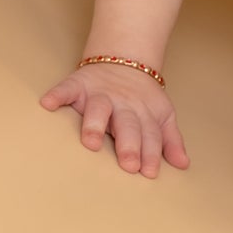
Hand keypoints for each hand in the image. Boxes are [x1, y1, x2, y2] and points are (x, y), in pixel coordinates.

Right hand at [39, 64, 189, 177]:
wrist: (124, 60)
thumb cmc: (141, 99)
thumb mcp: (161, 116)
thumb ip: (170, 140)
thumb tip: (183, 165)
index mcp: (144, 113)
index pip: (149, 134)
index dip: (150, 152)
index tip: (149, 172)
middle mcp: (123, 104)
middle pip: (127, 125)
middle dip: (129, 144)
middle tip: (129, 163)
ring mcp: (100, 94)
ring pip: (98, 108)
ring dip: (94, 123)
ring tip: (91, 142)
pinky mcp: (79, 84)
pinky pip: (66, 88)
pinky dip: (57, 94)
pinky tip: (48, 104)